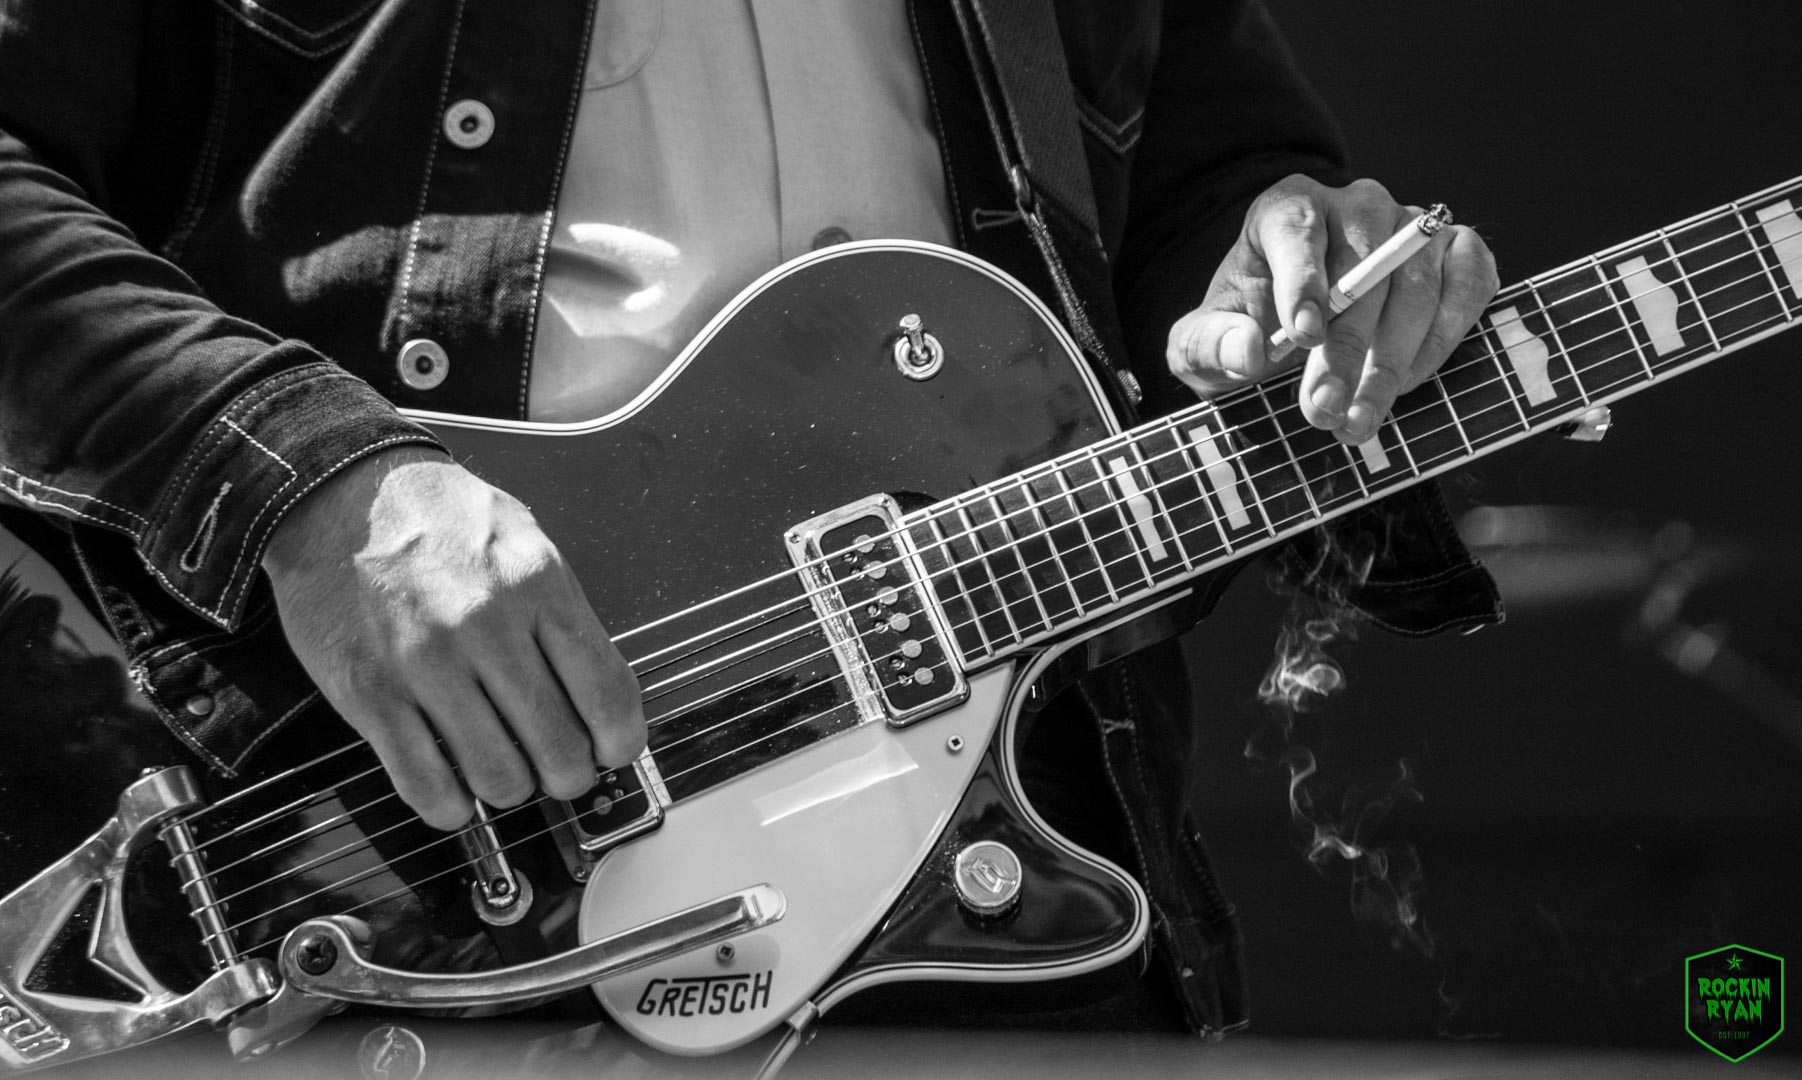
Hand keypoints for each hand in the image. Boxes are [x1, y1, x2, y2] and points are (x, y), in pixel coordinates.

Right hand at [261, 446, 645, 828]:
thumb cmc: (440, 521)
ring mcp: (424, 664)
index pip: (607, 693)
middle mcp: (485, 627)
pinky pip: (425, 784)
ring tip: (507, 772)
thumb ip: (565, 616)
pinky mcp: (369, 693)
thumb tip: (604, 698)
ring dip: (512, 789)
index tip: (615, 751)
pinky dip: (451, 806)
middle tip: (561, 768)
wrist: (340, 494)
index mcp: (537, 585)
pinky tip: (457, 792)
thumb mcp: (526, 543)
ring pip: (498, 777)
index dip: (620, 742)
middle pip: (558, 747)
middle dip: (569, 775)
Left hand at [1165, 174, 1497, 442]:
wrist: (1301, 326)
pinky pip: (1469, 284)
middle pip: (1363, 269)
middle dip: (1346, 349)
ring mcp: (1413, 224)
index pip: (1298, 233)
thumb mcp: (1203, 343)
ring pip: (1418, 284)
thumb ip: (1209, 345)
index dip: (1303, 284)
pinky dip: (1444, 336)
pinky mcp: (1457, 250)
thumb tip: (1250, 350)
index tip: (1303, 336)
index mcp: (1287, 209)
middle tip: (1324, 410)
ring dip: (1393, 360)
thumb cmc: (1250, 326)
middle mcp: (1356, 205)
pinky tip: (1409, 381)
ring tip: (1360, 418)